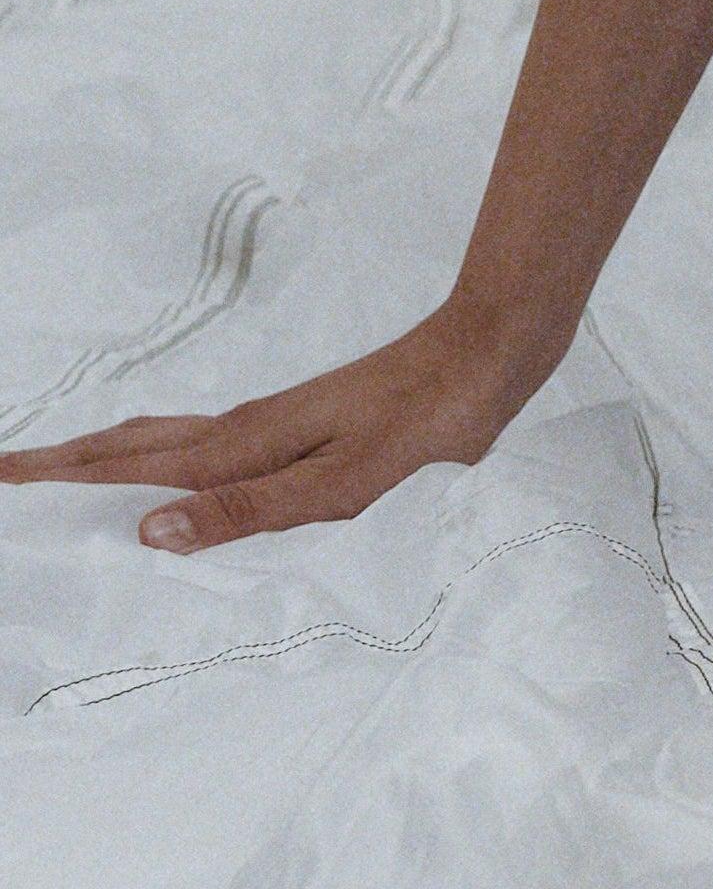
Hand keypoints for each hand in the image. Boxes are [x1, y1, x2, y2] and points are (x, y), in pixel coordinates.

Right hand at [0, 294, 557, 553]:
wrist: (488, 356)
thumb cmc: (427, 423)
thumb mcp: (342, 483)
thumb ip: (247, 510)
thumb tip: (147, 532)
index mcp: (244, 448)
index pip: (127, 469)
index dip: (59, 478)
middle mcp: (246, 430)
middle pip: (132, 445)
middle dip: (64, 462)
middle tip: (6, 475)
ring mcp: (273, 423)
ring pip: (166, 439)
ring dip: (107, 455)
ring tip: (65, 469)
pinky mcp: (303, 424)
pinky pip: (207, 442)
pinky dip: (162, 453)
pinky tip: (177, 467)